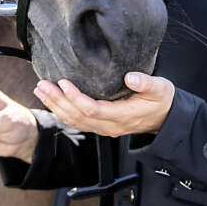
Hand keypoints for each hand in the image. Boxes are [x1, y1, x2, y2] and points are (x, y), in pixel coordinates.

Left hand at [32, 72, 174, 138]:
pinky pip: (78, 122)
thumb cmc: (162, 101)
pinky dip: (62, 112)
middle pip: (77, 116)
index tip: (63, 82)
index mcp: (122, 115)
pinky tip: (52, 101)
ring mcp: (104, 128)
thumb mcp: (160, 89)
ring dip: (56, 106)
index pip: (92, 109)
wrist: (165, 119)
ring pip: (74, 121)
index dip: (75, 97)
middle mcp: (109, 125)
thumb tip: (130, 77)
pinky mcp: (101, 125)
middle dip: (58, 101)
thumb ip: (146, 83)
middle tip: (42, 85)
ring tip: (41, 90)